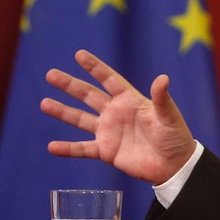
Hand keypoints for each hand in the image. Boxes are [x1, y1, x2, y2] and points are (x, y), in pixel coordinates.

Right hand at [40, 49, 196, 184]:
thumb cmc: (175, 137)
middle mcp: (116, 113)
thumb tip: (162, 78)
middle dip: (70, 85)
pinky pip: (83, 149)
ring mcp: (109, 132)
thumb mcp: (169, 116)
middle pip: (88, 95)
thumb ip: (162, 98)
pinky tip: (52, 146)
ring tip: (44, 103)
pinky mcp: (106, 151)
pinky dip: (68, 149)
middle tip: (50, 74)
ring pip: (80, 119)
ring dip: (62, 112)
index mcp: (130, 100)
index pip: (109, 80)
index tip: (79, 54)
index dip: (95, 68)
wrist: (174, 165)